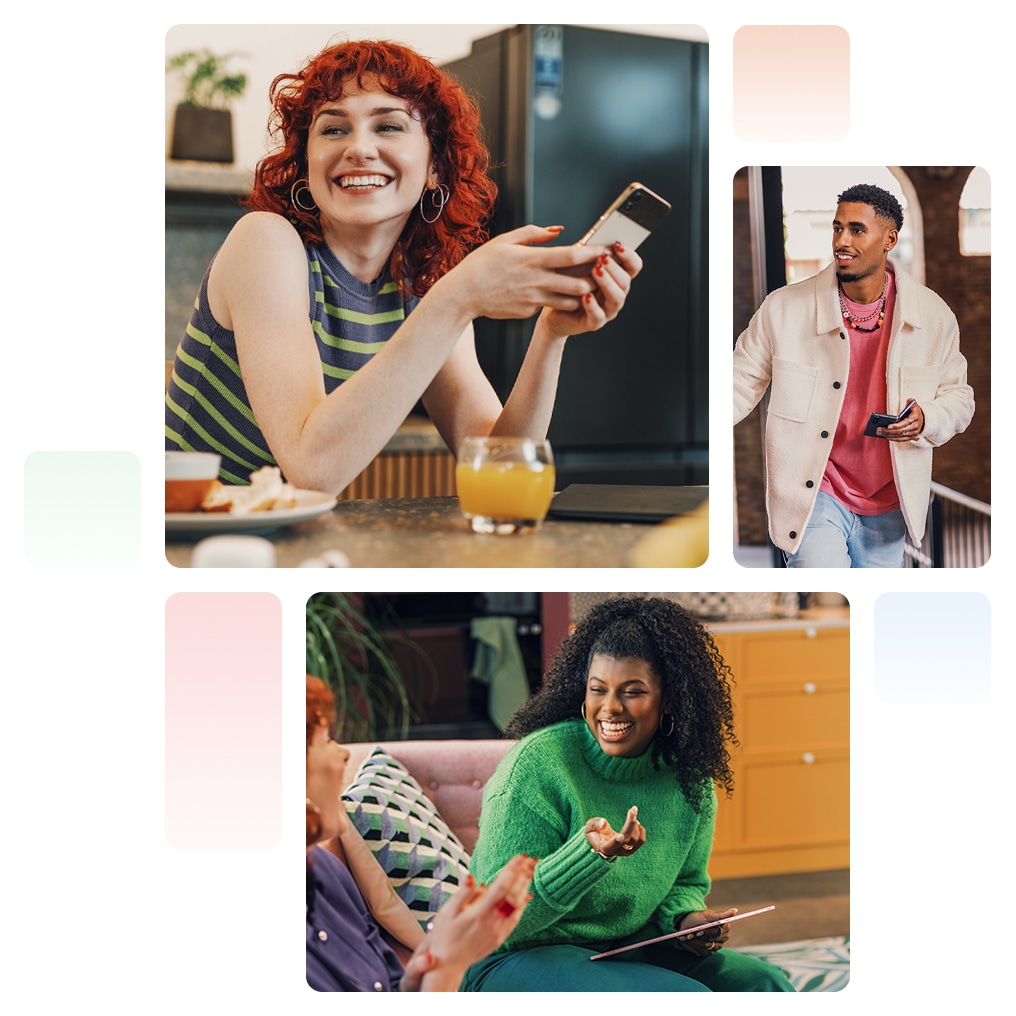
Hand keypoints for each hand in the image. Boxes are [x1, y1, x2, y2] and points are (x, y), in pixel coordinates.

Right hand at [405, 854, 536, 990]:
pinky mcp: (500, 938)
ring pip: (517, 906)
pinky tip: (527, 895)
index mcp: (479, 912)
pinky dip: (523, 905)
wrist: (448, 964)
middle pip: (513, 894)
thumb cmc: (444, 935)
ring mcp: (498, 931)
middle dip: (524, 874)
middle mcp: (492, 921)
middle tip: (533, 859)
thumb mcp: (447, 912)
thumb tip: (472, 876)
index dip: (512, 870)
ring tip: (531, 871)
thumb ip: (462, 893)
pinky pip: (516, 919)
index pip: (501, 886)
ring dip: (525, 887)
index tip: (520, 856)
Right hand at [447, 225, 600, 321]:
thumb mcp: (505, 240)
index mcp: (532, 259)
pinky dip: (557, 301)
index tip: (603, 250)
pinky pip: (548, 306)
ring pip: (568, 300)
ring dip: (580, 295)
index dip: (590, 254)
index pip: (570, 256)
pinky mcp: (528, 312)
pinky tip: (558, 294)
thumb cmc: (483, 264)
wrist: (463, 294)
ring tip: (587, 286)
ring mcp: (533, 300)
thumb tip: (558, 230)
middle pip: (577, 284)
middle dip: (594, 280)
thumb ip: (534, 233)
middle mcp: (535, 281)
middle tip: (602, 273)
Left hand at [540, 241, 642, 338]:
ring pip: (616, 298)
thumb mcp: (578, 264)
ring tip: (596, 271)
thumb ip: (589, 253)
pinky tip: (586, 295)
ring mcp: (607, 311)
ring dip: (607, 283)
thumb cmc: (567, 284)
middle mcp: (616, 295)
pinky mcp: (593, 323)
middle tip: (603, 257)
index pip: (633, 266)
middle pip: (626, 281)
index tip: (618, 244)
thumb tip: (596, 240)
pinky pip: (598, 316)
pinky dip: (593, 305)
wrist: (552, 310)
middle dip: (615, 268)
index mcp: (616, 279)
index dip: (630, 256)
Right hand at [585, 805, 645, 858]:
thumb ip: (595, 824)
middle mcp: (616, 851)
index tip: (620, 836)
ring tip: (632, 814)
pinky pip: (641, 841)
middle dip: (630, 823)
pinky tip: (636, 822)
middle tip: (633, 809)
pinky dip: (641, 830)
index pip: (610, 847)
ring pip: (636, 840)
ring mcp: (625, 851)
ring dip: (636, 826)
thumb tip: (603, 822)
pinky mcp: (632, 848)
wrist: (600, 839)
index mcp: (604, 847)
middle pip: (626, 839)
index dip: (615, 842)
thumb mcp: (589, 826)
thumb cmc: (594, 832)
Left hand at [675, 908, 737, 956]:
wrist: (687, 924)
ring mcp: (716, 946)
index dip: (707, 932)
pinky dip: (693, 945)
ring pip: (705, 947)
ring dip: (694, 941)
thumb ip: (722, 914)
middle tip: (689, 933)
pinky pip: (701, 952)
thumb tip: (735, 911)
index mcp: (724, 927)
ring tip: (687, 935)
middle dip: (698, 937)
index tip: (698, 931)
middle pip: (711, 941)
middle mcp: (722, 938)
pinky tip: (688, 940)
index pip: (718, 932)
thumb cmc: (698, 917)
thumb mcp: (708, 914)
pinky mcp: (709, 952)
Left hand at [879, 397, 924, 440]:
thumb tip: (909, 400)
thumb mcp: (914, 406)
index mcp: (915, 418)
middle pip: (900, 431)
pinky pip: (901, 440)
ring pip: (900, 436)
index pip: (905, 422)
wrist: (923, 420)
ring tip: (879, 433)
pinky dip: (893, 439)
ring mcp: (913, 433)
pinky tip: (885, 437)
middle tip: (879, 430)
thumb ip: (911, 403)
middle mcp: (915, 427)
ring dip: (888, 436)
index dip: (896, 425)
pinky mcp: (910, 438)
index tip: (888, 426)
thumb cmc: (915, 412)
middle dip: (888, 431)